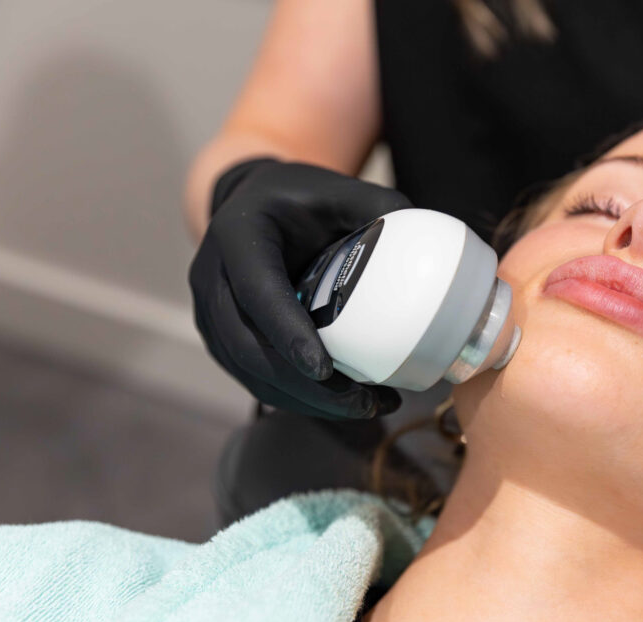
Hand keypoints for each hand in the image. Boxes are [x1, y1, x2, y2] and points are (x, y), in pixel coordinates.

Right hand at [189, 158, 410, 418]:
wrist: (251, 202)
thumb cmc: (300, 196)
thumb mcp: (338, 190)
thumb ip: (381, 209)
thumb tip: (433, 247)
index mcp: (237, 236)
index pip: (257, 293)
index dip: (287, 333)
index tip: (324, 370)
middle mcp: (211, 276)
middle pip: (248, 347)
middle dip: (304, 386)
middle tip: (362, 403)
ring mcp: (209, 313)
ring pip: (249, 372)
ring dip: (304, 401)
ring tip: (366, 409)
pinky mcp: (219, 339)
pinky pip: (253, 378)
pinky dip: (295, 398)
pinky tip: (340, 404)